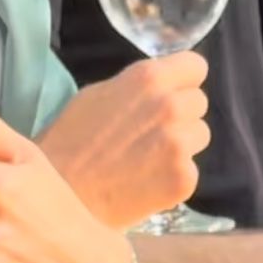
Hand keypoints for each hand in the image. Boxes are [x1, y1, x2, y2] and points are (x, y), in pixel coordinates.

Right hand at [37, 51, 210, 229]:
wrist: (62, 196)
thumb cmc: (69, 143)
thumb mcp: (98, 95)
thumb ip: (137, 88)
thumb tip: (160, 88)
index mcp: (148, 78)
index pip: (196, 66)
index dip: (184, 81)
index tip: (173, 94)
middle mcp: (170, 105)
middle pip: (199, 102)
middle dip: (182, 115)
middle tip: (152, 134)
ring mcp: (180, 143)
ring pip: (200, 135)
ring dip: (182, 145)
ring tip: (149, 160)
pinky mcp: (184, 178)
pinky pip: (191, 170)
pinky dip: (174, 177)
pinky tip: (147, 183)